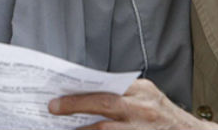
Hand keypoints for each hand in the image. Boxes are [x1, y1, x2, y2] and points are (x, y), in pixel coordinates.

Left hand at [48, 79, 217, 129]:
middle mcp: (143, 110)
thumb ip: (123, 94)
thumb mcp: (147, 97)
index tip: (57, 100)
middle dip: (75, 107)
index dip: (79, 97)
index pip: (105, 91)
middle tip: (53, 109)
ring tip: (66, 129)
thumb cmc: (164, 117)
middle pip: (104, 107)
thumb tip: (86, 94)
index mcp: (142, 92)